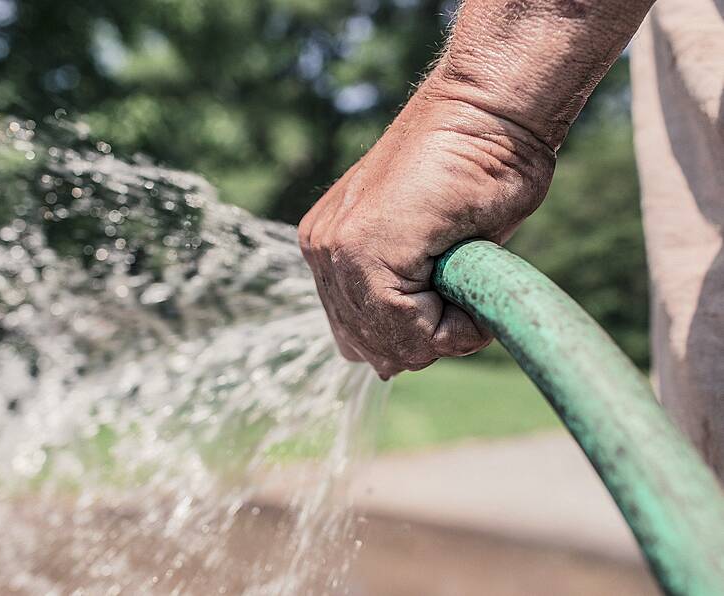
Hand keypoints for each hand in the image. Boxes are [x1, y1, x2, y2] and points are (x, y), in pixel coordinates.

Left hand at [298, 67, 555, 378]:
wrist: (490, 112)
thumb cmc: (476, 172)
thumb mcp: (432, 252)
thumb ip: (401, 299)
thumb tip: (384, 367)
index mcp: (331, 249)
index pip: (361, 337)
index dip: (417, 338)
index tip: (455, 300)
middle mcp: (323, 250)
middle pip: (371, 348)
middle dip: (426, 340)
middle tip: (464, 294)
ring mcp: (335, 248)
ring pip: (390, 345)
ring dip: (442, 333)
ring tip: (468, 284)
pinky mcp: (362, 248)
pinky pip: (408, 328)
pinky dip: (454, 326)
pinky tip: (470, 283)